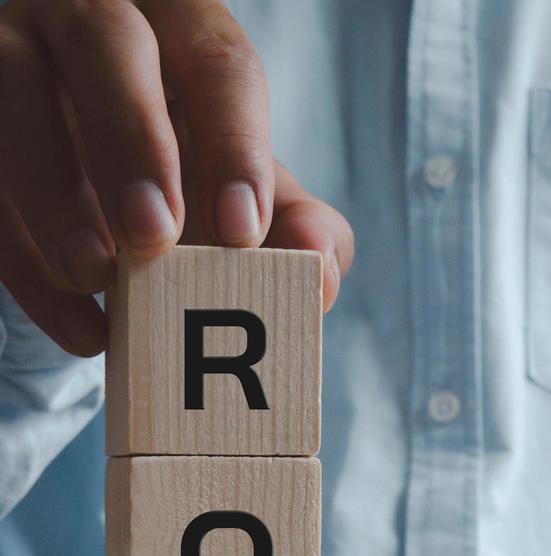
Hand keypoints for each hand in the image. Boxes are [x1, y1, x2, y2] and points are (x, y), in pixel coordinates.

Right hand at [0, 0, 352, 356]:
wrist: (111, 196)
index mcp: (181, 28)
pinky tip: (80, 327)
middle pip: (102, 39)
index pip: (216, 62)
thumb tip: (318, 270)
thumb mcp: (254, 197)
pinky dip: (25, 263)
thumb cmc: (197, 179)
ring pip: (11, 89)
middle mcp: (90, 17)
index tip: (243, 229)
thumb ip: (302, 228)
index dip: (234, 143)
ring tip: (96, 275)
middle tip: (154, 236)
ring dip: (53, 191)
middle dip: (131, 140)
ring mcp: (11, 54)